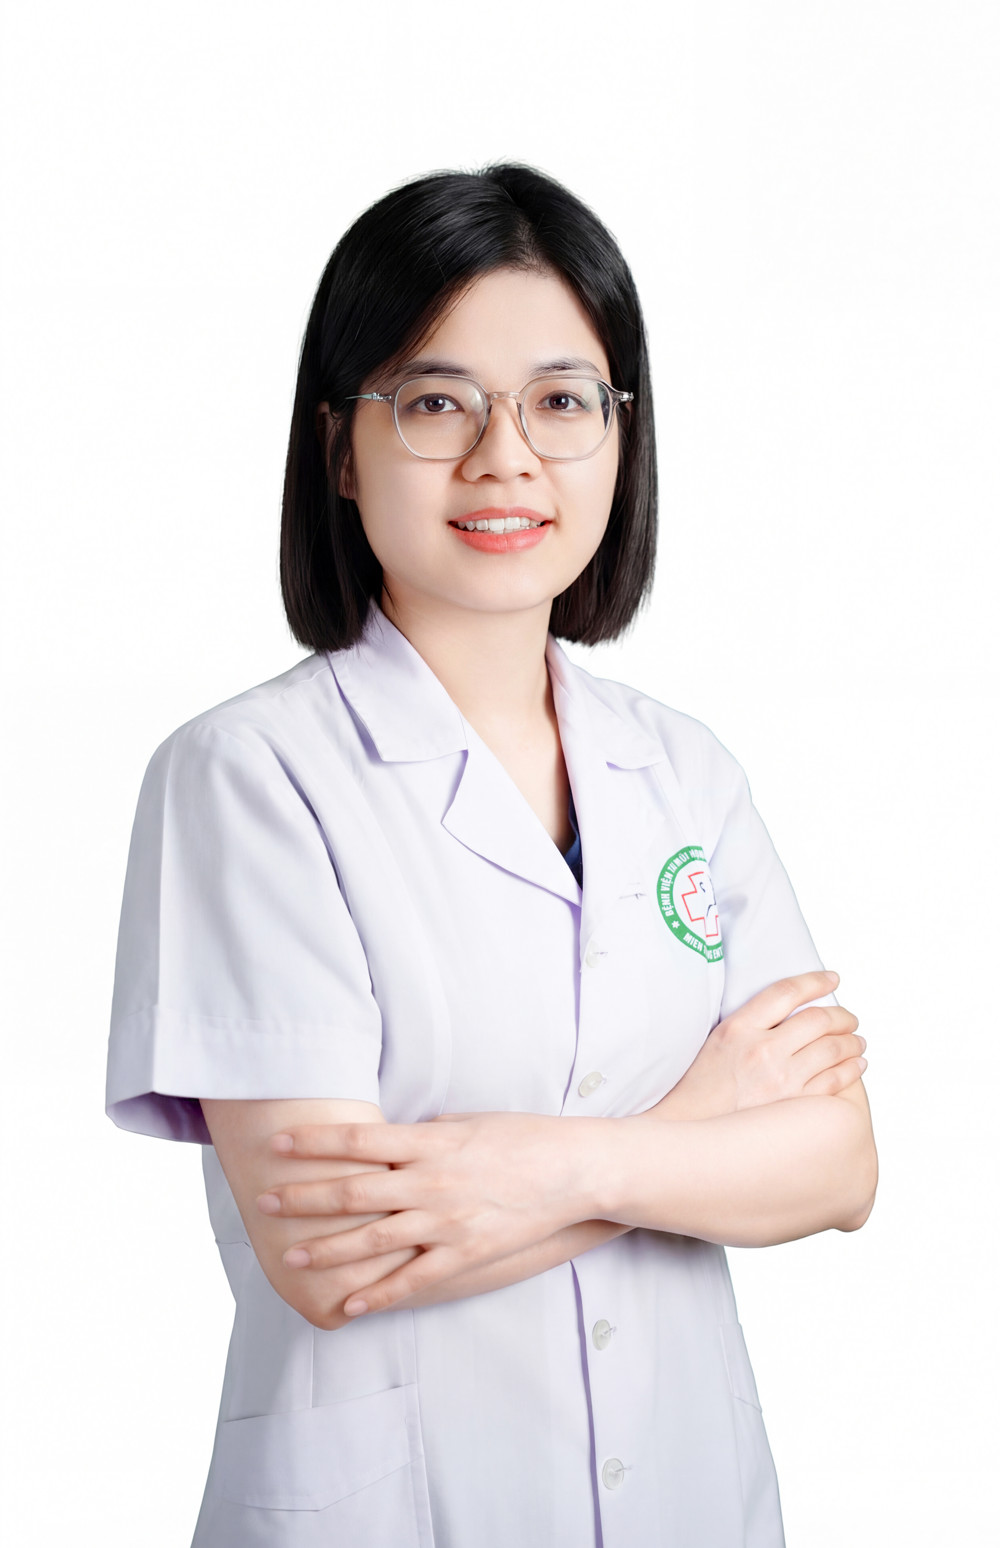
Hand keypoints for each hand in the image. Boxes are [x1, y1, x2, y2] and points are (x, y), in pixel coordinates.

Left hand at [255, 1111, 603, 1317]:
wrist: (575, 1172)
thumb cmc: (522, 1137)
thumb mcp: (467, 1121)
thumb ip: (423, 1134)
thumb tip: (387, 1141)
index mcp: (430, 1143)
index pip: (358, 1140)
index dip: (313, 1143)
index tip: (278, 1144)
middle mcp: (432, 1183)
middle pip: (353, 1192)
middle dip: (304, 1198)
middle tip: (265, 1200)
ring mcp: (447, 1223)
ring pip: (373, 1240)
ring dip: (327, 1250)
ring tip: (291, 1256)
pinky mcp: (465, 1255)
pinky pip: (412, 1279)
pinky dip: (378, 1294)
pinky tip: (349, 1303)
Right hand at [649, 970, 865, 1121]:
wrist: (689, 1130)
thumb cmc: (701, 1087)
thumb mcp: (717, 1040)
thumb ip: (750, 1023)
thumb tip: (789, 1010)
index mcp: (738, 1028)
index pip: (787, 992)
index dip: (815, 981)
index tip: (832, 979)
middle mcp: (761, 1050)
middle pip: (818, 1020)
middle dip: (843, 1016)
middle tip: (850, 1019)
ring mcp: (780, 1080)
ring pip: (832, 1049)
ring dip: (852, 1042)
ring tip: (858, 1042)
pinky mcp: (793, 1107)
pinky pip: (834, 1082)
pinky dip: (851, 1070)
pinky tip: (857, 1066)